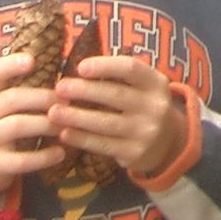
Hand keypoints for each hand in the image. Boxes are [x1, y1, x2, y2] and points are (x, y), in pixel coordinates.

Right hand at [0, 51, 65, 195]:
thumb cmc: (5, 124)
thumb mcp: (7, 104)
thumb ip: (28, 87)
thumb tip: (66, 67)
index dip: (11, 64)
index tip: (32, 60)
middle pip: (12, 98)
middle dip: (43, 98)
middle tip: (68, 101)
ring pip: (16, 126)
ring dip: (45, 124)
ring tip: (65, 126)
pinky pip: (19, 160)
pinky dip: (43, 157)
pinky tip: (60, 153)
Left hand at [50, 55, 184, 176]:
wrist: (167, 144)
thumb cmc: (142, 106)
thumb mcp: (143, 87)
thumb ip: (120, 76)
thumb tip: (80, 66)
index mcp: (156, 83)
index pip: (131, 69)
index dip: (104, 66)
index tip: (80, 67)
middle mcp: (155, 106)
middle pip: (116, 95)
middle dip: (85, 91)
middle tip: (59, 88)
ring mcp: (146, 132)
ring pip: (106, 123)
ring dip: (77, 117)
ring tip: (53, 112)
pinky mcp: (135, 153)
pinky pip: (103, 145)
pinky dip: (81, 139)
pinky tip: (64, 133)